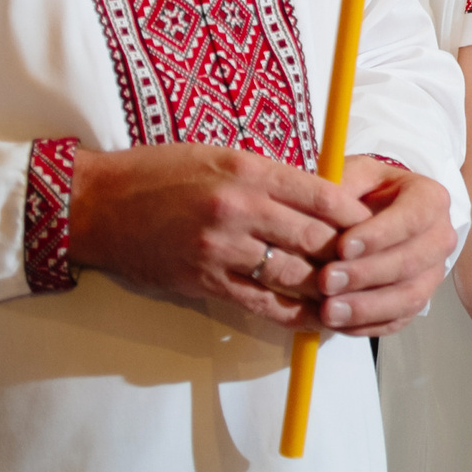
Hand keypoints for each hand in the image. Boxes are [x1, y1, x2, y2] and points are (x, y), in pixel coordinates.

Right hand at [67, 143, 372, 327]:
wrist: (98, 204)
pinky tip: (313, 316)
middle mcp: (238, 208)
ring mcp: (221, 249)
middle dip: (347, 252)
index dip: (354, 212)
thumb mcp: (221, 155)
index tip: (373, 222)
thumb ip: (270, 175)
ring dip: (325, 286)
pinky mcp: (203, 281)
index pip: (321, 194)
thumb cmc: (160, 172)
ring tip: (351, 292)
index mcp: (248, 170)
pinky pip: (261, 303)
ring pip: (293, 274)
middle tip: (372, 261)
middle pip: (315, 237)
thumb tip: (320, 194)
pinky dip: (292, 313)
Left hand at [305, 160, 458, 337]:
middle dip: (366, 273)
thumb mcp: (355, 174)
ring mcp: (432, 273)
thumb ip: (343, 183)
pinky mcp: (417, 301)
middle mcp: (439, 237)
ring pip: (409, 296)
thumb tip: (325, 202)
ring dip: (367, 307)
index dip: (379, 234)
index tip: (342, 246)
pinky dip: (367, 326)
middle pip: (412, 261)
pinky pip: (397, 320)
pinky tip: (337, 323)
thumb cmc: (366, 192)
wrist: (379, 215)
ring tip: (328, 311)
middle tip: (326, 280)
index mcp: (430, 199)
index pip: (413, 217)